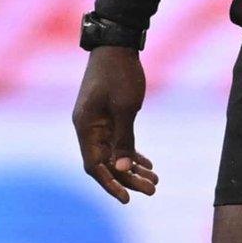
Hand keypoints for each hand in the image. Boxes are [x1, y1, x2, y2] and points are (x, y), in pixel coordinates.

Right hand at [72, 47, 157, 203]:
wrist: (116, 43)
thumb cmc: (119, 73)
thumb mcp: (126, 108)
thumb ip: (124, 140)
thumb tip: (124, 168)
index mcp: (86, 127)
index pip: (94, 166)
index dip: (110, 184)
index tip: (127, 199)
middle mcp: (88, 128)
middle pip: (106, 163)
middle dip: (128, 179)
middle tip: (152, 190)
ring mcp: (97, 123)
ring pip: (114, 154)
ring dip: (133, 168)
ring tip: (155, 181)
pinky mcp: (107, 117)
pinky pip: (118, 142)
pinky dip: (132, 153)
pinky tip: (148, 164)